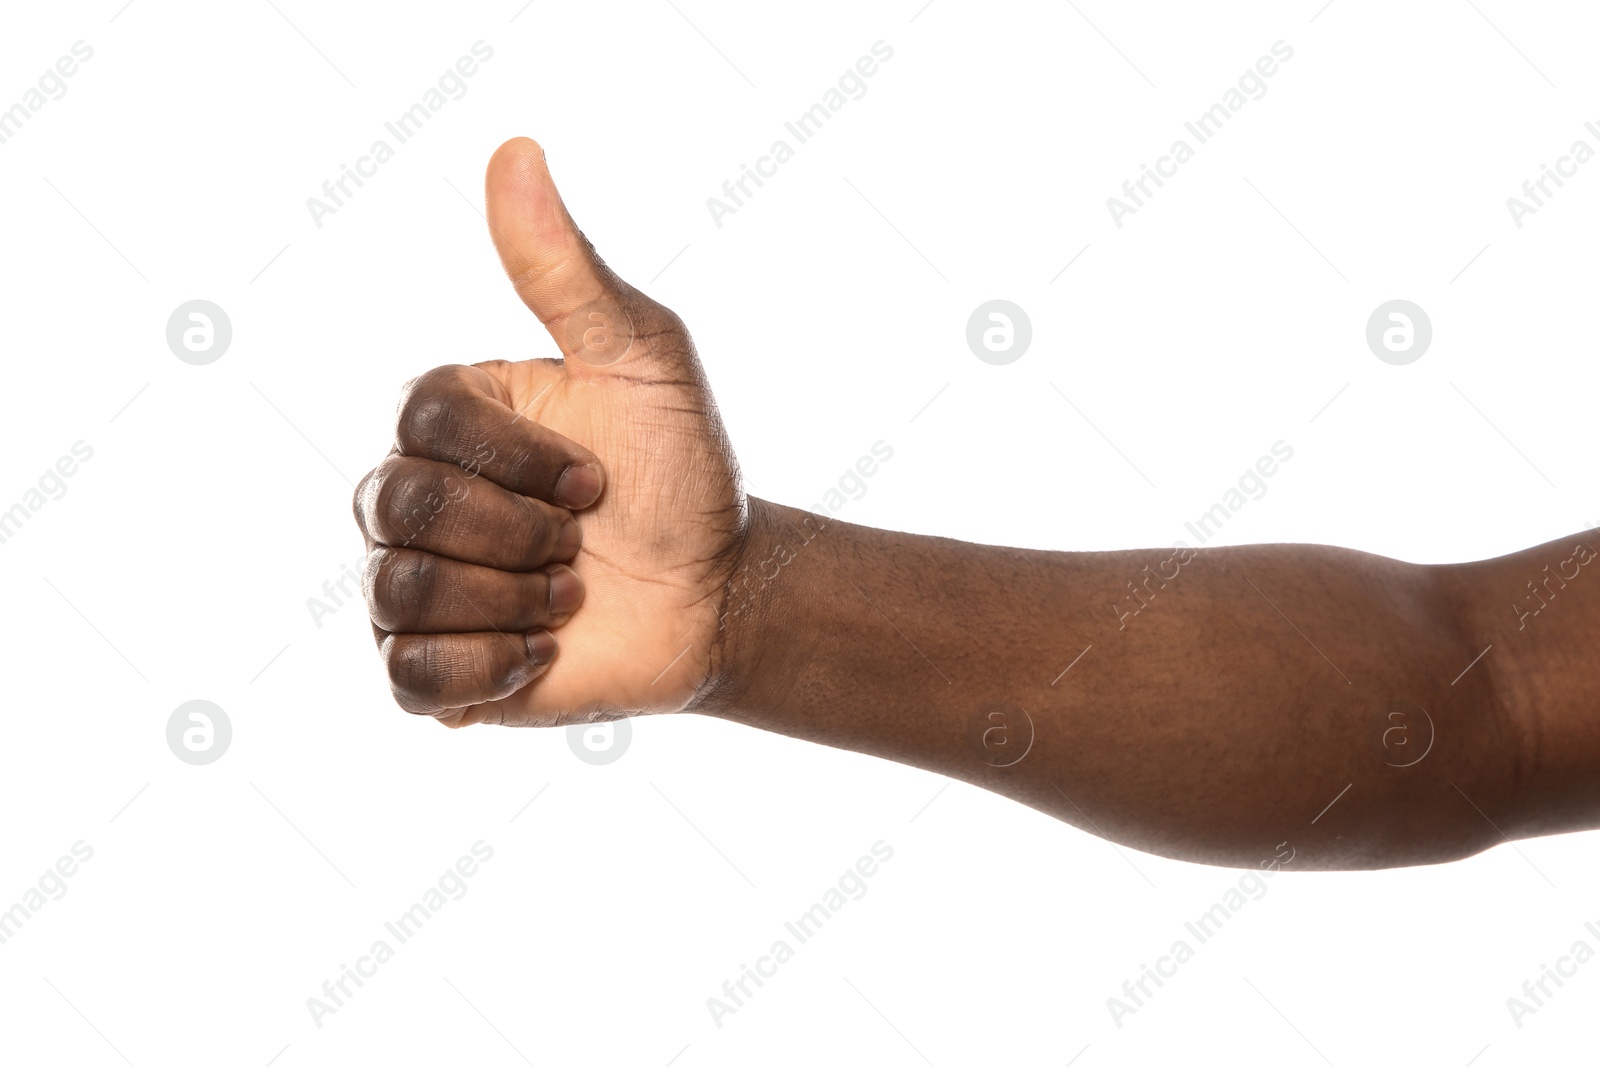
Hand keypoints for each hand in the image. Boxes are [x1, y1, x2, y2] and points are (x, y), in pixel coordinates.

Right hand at [353, 137, 747, 726]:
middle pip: (399, 506)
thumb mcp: (645, 358)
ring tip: (572, 594)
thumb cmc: (683, 471)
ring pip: (397, 591)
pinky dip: (484, 668)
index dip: (518, 459)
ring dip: (513, 598)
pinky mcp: (433, 668)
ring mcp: (416, 582)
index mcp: (454, 416)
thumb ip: (568, 271)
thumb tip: (514, 148)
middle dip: (518, 531)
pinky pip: (405, 676)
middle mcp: (417, 492)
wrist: (718, 593)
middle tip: (584, 542)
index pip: (421, 417)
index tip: (598, 479)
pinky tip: (540, 650)